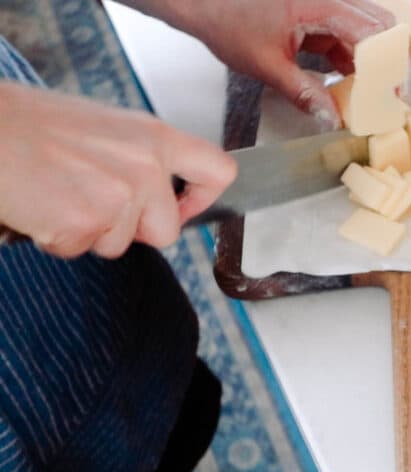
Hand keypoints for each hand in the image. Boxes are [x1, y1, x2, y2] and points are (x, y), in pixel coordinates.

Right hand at [0, 82, 236, 258]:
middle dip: (133, 230)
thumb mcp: (108, 128)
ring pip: (119, 245)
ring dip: (89, 232)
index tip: (183, 206)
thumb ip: (144, 159)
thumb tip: (162, 194)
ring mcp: (118, 197)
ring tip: (60, 192)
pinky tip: (42, 204)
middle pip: (168, 231)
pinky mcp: (85, 222)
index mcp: (156, 137)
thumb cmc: (34, 125)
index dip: (205, 198)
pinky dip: (58, 238)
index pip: (219, 171)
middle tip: (94, 202)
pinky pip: (79, 250)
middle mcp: (145, 167)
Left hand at [124, 0, 393, 128]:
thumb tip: (332, 118)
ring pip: (364, 29)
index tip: (392, 91)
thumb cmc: (226, 21)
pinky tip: (345, 80)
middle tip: (386, 91)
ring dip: (367, 60)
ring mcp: (322, 4)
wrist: (201, 2)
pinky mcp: (315, 11)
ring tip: (365, 92)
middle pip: (378, 24)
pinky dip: (349, 55)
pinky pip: (345, 31)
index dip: (387, 64)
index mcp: (319, 4)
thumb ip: (305, 94)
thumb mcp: (268, 66)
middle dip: (385, 59)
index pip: (372, 32)